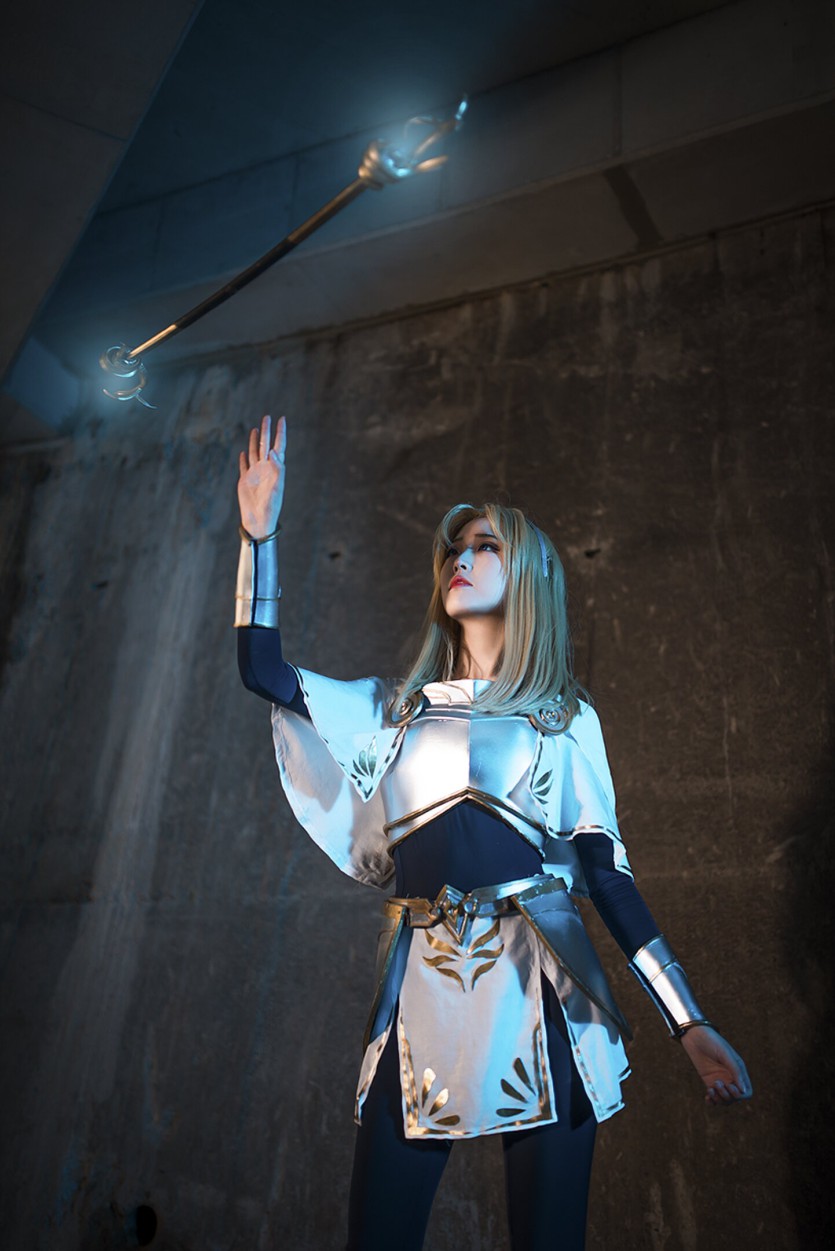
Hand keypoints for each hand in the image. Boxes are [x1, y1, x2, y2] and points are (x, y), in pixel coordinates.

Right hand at [238, 415, 285, 538]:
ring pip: (254, 452)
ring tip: (255, 429)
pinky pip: (244, 466)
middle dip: (267, 431)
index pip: (279, 446)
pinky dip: (243, 458)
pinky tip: (243, 452)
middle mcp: (265, 468)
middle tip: (267, 416)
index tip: (282, 419)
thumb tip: (273, 450)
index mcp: (275, 468)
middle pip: (265, 445)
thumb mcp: (277, 486)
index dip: (280, 432)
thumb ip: (277, 468)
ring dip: (254, 441)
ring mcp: (255, 474)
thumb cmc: (271, 505)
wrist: (259, 519)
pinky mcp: (245, 480)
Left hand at [680, 1025, 751, 1106]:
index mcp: (739, 1070)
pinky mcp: (709, 1081)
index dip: (740, 1095)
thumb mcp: (725, 1054)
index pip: (746, 1092)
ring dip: (719, 1099)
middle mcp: (731, 1077)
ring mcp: (720, 1080)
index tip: (729, 1085)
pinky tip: (707, 1097)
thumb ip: (735, 1070)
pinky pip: (714, 1098)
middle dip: (727, 1095)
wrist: (694, 1035)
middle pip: (735, 1098)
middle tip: (717, 1083)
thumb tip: (743, 1090)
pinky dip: (712, 1101)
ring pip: (725, 1100)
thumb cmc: (712, 1041)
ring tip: (710, 1088)